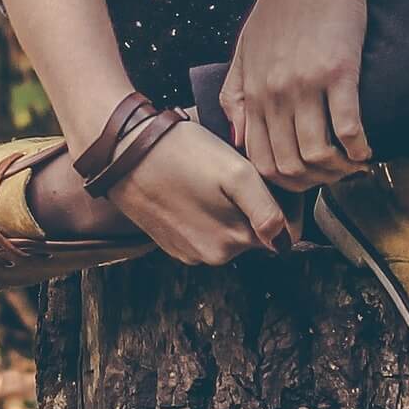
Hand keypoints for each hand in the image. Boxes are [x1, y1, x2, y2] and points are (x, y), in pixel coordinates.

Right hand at [105, 119, 288, 264]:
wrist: (122, 152)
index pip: (285, 230)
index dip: (287, 201)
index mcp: (234, 241)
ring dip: (232, 208)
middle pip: (257, 231)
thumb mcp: (235, 173)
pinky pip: (205, 230)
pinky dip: (208, 212)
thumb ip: (267, 210)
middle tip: (242, 168)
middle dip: (258, 204)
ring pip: (231, 230)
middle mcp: (214, 256)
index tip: (273, 176)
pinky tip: (196, 187)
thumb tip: (284, 242)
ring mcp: (190, 252)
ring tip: (215, 176)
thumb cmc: (180, 154)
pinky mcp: (172, 244)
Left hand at [222, 0, 371, 190]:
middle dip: (315, 182)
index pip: (259, 160)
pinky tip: (366, 149)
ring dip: (338, 170)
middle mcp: (275, 93)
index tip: (307, 178)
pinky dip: (359, 149)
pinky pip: (348, 129)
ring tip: (353, 165)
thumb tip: (238, 139)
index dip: (285, 181)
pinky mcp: (338, 72)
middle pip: (289, 166)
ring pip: (317, 155)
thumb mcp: (245, 48)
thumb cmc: (283, 6)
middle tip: (333, 176)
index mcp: (253, 91)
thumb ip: (236, 94)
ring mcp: (305, 84)